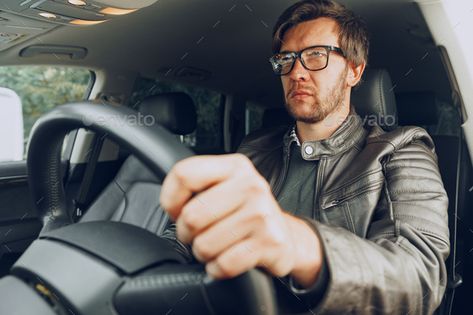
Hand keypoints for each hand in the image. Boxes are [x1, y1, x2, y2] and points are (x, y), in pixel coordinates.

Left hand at [160, 154, 321, 286]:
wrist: (286, 236)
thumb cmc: (247, 213)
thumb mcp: (225, 187)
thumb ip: (197, 186)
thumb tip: (171, 204)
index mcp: (235, 167)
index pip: (184, 175)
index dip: (171, 199)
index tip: (177, 211)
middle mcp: (251, 186)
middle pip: (191, 216)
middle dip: (187, 234)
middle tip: (200, 234)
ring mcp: (262, 214)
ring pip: (205, 245)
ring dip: (204, 253)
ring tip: (218, 246)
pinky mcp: (270, 243)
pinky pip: (223, 264)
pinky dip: (218, 269)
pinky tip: (227, 259)